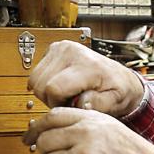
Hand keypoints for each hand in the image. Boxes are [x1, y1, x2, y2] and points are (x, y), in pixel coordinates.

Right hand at [27, 41, 144, 117]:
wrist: (119, 76)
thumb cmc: (117, 89)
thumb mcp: (115, 101)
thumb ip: (99, 104)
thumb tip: (82, 102)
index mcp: (86, 65)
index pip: (53, 88)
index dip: (58, 103)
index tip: (71, 105)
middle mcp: (70, 51)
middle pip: (40, 85)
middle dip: (51, 99)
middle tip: (69, 100)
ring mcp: (60, 48)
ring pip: (34, 79)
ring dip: (46, 91)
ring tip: (66, 93)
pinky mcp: (53, 49)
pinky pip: (36, 73)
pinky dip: (45, 83)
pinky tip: (61, 85)